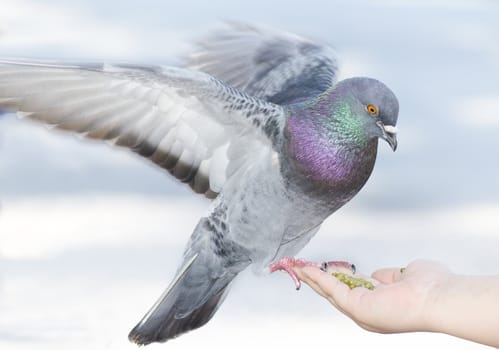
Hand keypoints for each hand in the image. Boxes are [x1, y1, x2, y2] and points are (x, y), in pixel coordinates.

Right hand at [294, 260, 452, 332]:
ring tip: (296, 266)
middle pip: (335, 293)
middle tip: (300, 267)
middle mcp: (368, 312)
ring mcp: (361, 312)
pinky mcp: (356, 307)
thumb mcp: (404, 276)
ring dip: (311, 277)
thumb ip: (388, 276)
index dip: (336, 277)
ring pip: (329, 292)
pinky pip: (332, 289)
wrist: (439, 297)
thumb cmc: (431, 287)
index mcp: (379, 304)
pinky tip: (305, 268)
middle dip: (316, 279)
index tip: (324, 266)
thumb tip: (376, 275)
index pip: (352, 289)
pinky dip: (317, 278)